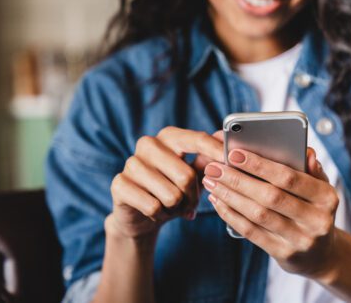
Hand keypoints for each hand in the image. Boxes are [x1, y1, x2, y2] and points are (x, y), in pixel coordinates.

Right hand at [107, 127, 223, 239]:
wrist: (141, 215)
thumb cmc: (172, 189)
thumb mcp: (194, 174)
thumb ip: (209, 159)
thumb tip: (226, 140)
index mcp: (169, 136)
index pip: (197, 140)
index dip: (216, 152)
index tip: (232, 161)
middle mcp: (148, 144)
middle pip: (186, 175)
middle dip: (193, 197)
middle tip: (190, 204)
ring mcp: (131, 163)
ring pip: (171, 195)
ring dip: (176, 208)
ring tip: (171, 206)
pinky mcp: (119, 184)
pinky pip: (153, 206)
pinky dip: (160, 215)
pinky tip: (156, 212)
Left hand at [202, 148, 339, 278]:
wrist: (321, 254)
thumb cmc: (314, 210)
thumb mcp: (320, 189)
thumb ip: (311, 169)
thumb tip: (306, 152)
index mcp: (327, 197)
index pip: (289, 178)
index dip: (260, 165)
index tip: (234, 153)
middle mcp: (317, 220)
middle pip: (270, 196)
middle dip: (238, 180)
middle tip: (214, 168)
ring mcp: (301, 240)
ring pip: (258, 215)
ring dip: (230, 196)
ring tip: (211, 182)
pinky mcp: (284, 254)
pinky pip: (252, 232)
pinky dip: (231, 215)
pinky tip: (218, 201)